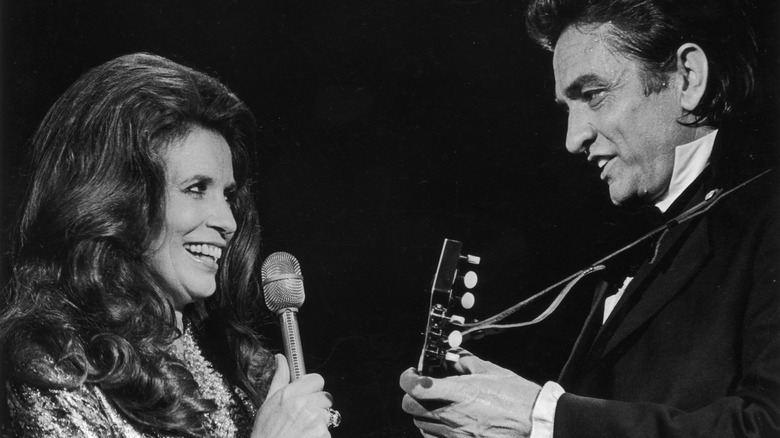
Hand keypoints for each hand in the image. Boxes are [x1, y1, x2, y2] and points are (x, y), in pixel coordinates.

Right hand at [252, 354, 332, 437]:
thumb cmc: (266, 433)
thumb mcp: (268, 404)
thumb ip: (279, 379)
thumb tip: (281, 358)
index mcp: (289, 394)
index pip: (317, 379)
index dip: (314, 388)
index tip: (308, 395)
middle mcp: (303, 405)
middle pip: (326, 397)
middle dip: (318, 407)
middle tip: (303, 418)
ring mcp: (314, 420)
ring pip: (328, 415)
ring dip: (319, 423)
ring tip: (302, 431)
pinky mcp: (322, 435)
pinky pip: (328, 431)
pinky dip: (320, 437)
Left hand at [400, 351, 541, 437]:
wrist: (537, 425)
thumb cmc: (519, 398)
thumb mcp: (491, 371)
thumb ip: (466, 363)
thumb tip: (451, 359)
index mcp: (458, 393)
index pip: (414, 386)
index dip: (407, 378)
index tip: (413, 373)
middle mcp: (452, 416)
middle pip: (410, 406)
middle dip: (412, 395)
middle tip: (425, 388)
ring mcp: (455, 435)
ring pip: (420, 424)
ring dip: (423, 413)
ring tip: (438, 405)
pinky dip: (434, 430)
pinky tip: (447, 422)